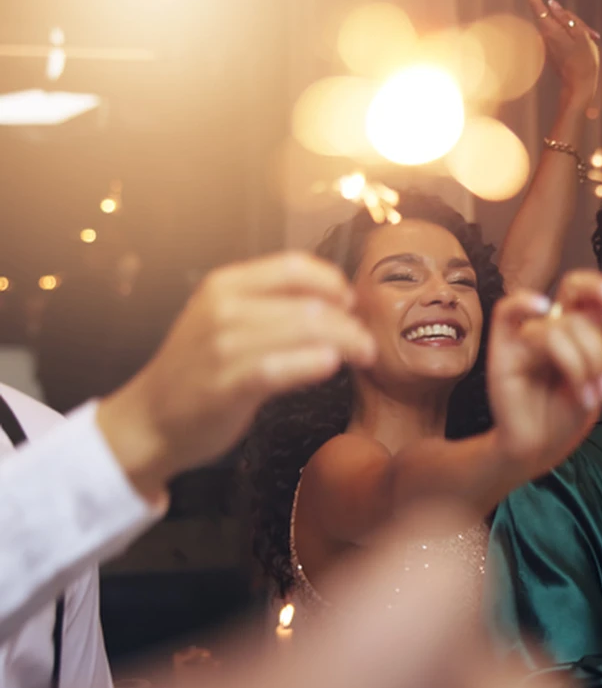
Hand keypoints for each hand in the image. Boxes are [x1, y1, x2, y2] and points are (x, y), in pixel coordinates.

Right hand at [98, 252, 375, 495]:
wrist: (148, 420)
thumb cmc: (197, 372)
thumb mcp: (225, 321)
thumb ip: (271, 306)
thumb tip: (335, 302)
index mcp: (224, 285)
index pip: (294, 266)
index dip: (332, 282)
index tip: (351, 302)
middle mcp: (222, 308)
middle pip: (308, 303)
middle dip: (349, 322)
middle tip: (367, 341)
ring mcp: (221, 346)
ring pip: (303, 332)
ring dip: (344, 343)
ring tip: (362, 355)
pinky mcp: (225, 384)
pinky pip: (279, 367)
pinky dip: (311, 364)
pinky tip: (331, 365)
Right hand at [486, 270, 601, 477]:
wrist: (539, 449)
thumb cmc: (564, 417)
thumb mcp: (594, 378)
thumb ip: (596, 341)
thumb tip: (601, 304)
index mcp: (575, 330)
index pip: (583, 293)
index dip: (599, 285)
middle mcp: (550, 327)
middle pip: (575, 310)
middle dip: (597, 348)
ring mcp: (525, 336)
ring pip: (556, 327)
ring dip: (580, 365)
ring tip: (587, 397)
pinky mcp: (502, 349)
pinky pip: (507, 311)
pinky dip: (525, 303)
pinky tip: (541, 308)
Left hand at [530, 0, 600, 107]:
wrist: (579, 87)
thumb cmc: (584, 61)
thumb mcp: (581, 34)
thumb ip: (566, 17)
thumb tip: (551, 3)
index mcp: (550, 29)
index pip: (536, 6)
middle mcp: (545, 36)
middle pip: (555, 16)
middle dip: (572, 19)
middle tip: (592, 33)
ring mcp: (548, 44)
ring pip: (560, 27)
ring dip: (576, 30)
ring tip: (592, 42)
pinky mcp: (552, 50)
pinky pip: (561, 37)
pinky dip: (573, 39)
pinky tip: (585, 49)